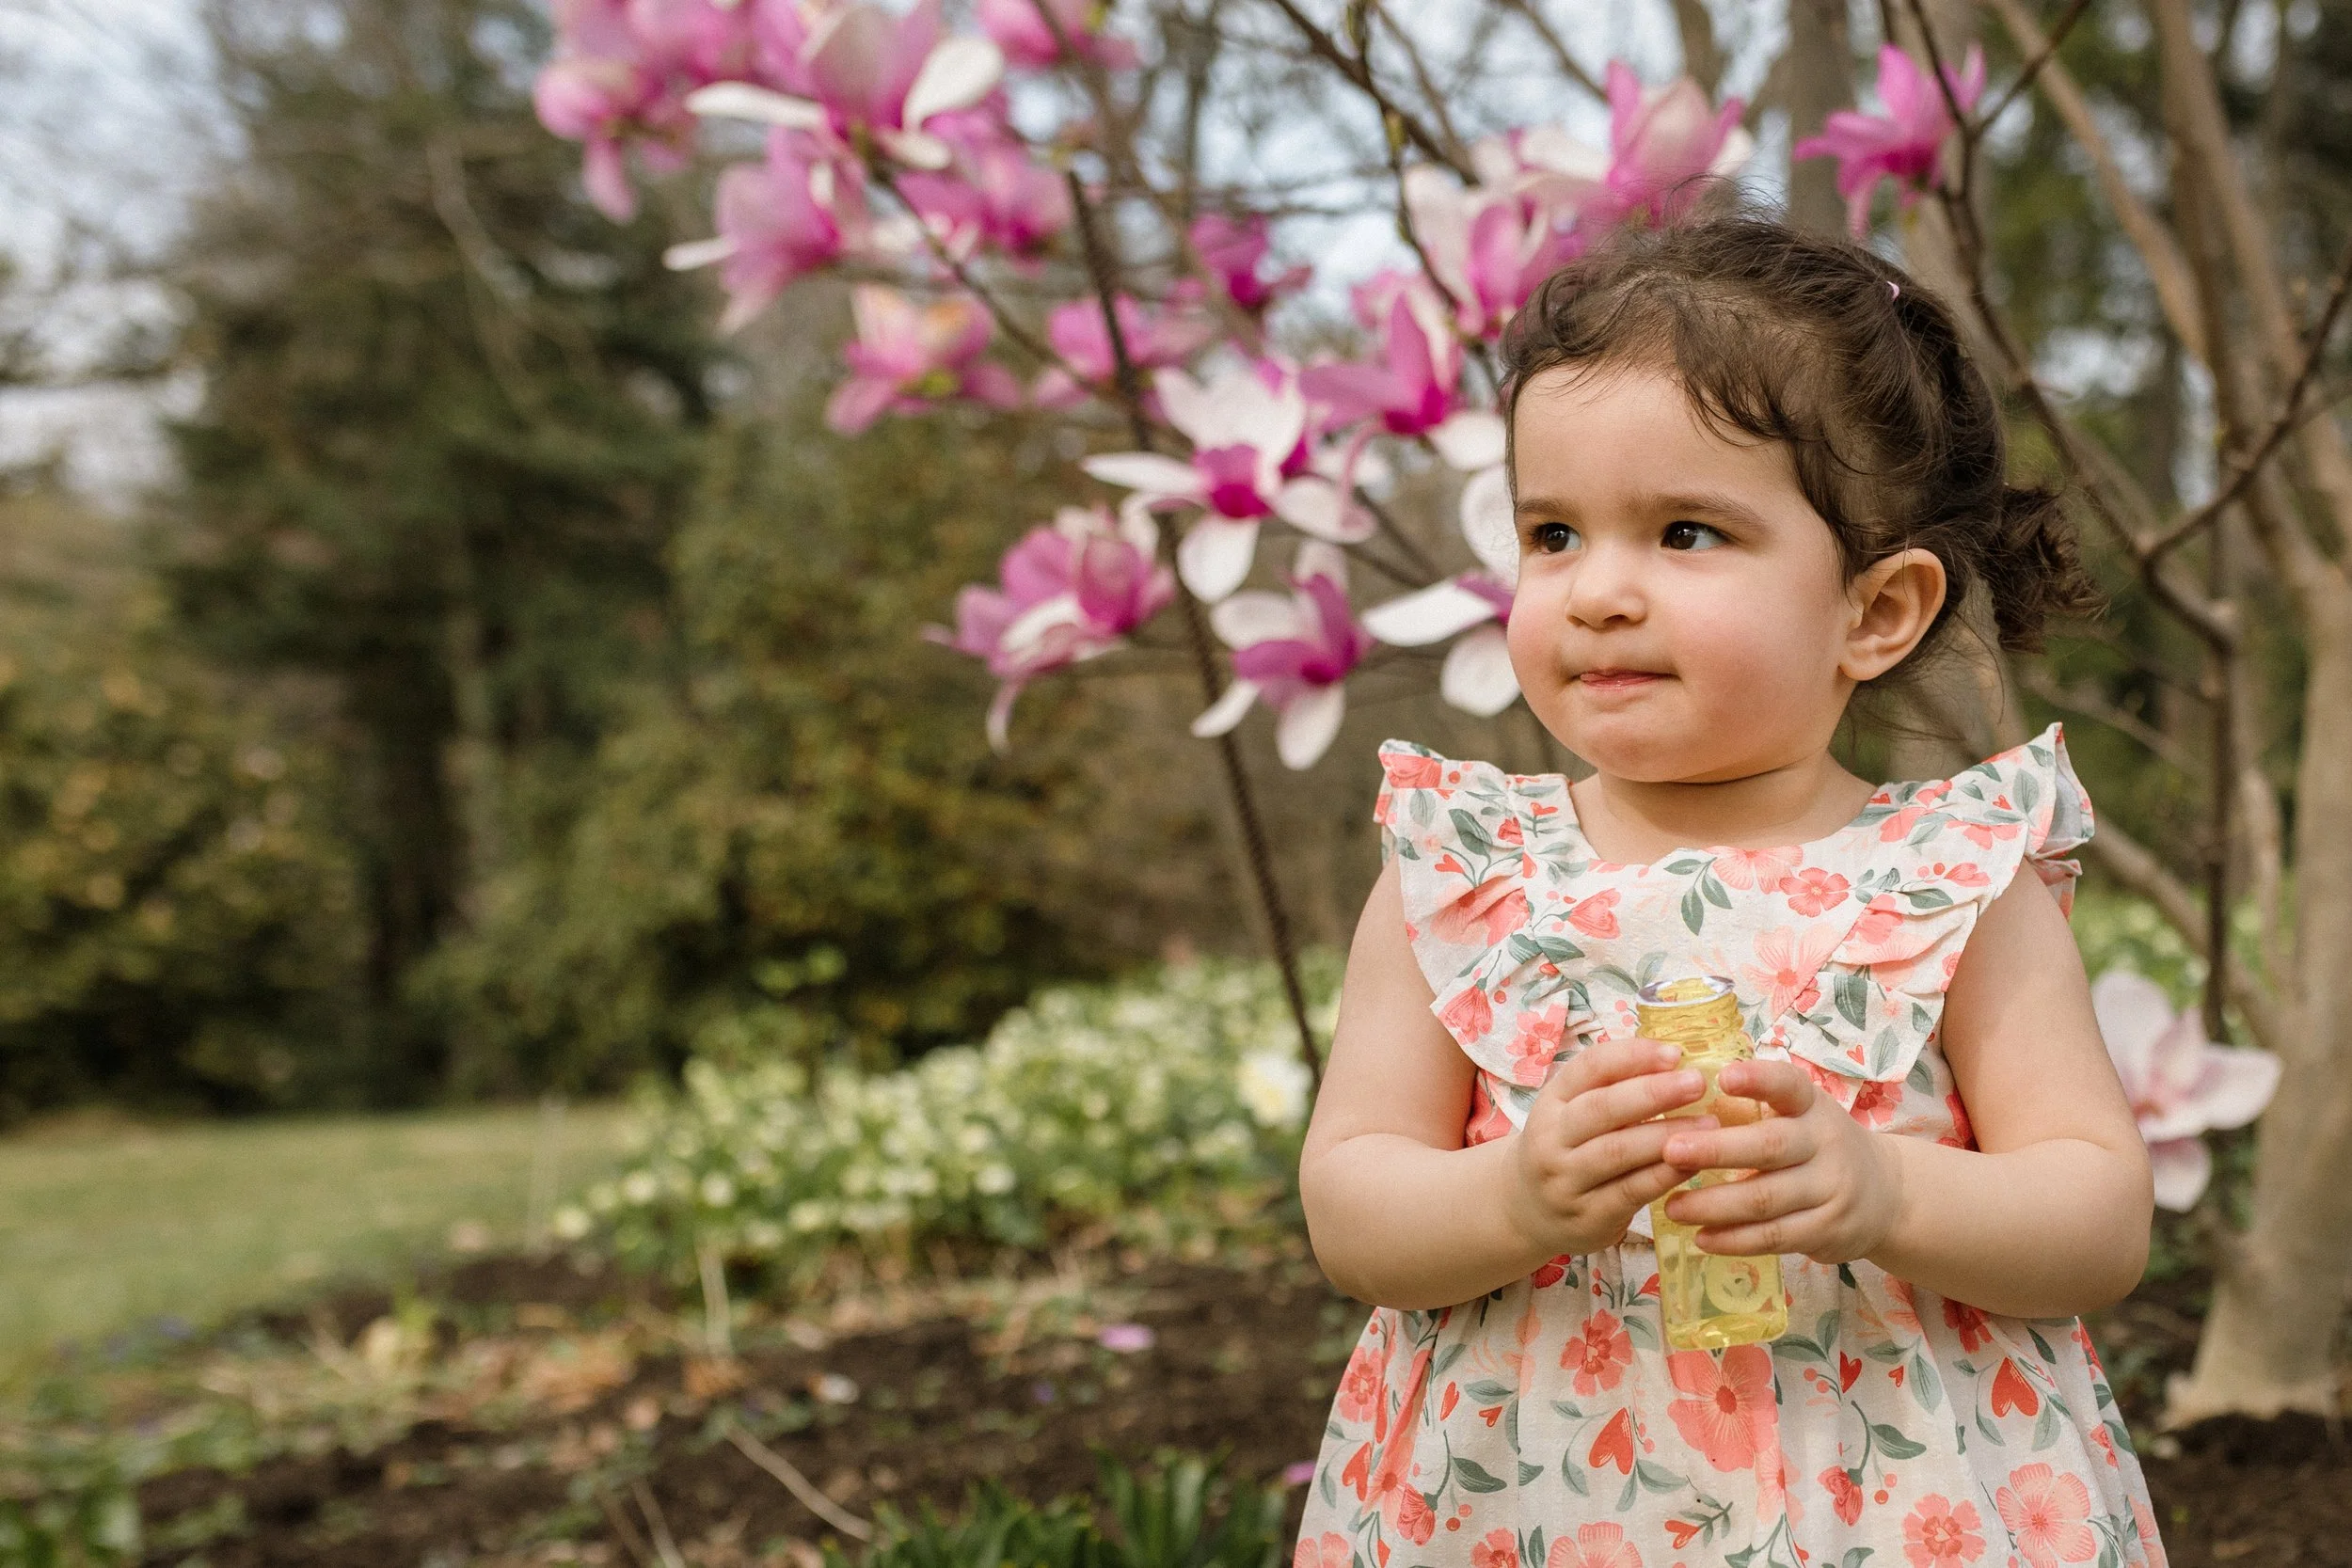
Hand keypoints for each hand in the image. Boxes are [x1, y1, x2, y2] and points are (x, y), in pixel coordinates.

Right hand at [1503, 1039, 1719, 1256]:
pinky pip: (1631, 1191)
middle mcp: (1550, 1138)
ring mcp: (1565, 1180)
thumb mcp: (1572, 1111)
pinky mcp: (1587, 1217)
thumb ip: (1612, 1087)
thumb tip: (1673, 1059)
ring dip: (1667, 1134)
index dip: (1632, 1057)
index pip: (1589, 1068)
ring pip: (1618, 1151)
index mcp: (1551, 1101)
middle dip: (1653, 1092)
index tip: (1674, 1053)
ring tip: (1710, 1124)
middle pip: (1602, 1108)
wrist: (1527, 1210)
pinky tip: (1694, 1162)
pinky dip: (1665, 1174)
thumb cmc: (1567, 1148)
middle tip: (1697, 1082)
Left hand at [1658, 1058, 1901, 1264]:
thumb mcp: (1801, 1115)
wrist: (1887, 1195)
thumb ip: (1756, 1108)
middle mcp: (1825, 1142)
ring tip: (1672, 1207)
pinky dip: (1734, 1240)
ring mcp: (1830, 1189)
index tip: (1722, 1076)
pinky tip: (1701, 1238)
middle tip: (1670, 1150)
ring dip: (1714, 1205)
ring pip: (1766, 1199)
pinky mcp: (1827, 1230)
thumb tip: (1675, 1100)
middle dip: (1717, 1149)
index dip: (1758, 1079)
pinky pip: (1774, 1237)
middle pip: (1770, 1146)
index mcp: (1812, 1105)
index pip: (1789, 1085)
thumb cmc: (1818, 1145)